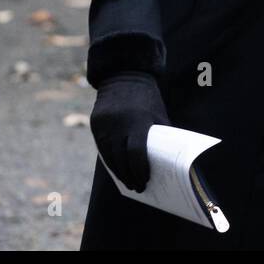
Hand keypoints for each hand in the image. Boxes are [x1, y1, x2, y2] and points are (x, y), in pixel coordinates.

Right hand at [89, 72, 171, 191]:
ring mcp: (104, 124)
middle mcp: (118, 124)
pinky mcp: (95, 124)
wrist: (125, 76)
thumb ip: (160, 136)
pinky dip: (110, 160)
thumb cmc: (148, 99)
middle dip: (129, 175)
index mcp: (137, 121)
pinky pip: (102, 148)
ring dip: (118, 172)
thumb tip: (168, 162)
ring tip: (128, 183)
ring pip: (109, 156)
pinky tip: (117, 170)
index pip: (136, 153)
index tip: (146, 180)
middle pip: (121, 158)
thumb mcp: (158, 114)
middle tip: (138, 187)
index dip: (140, 170)